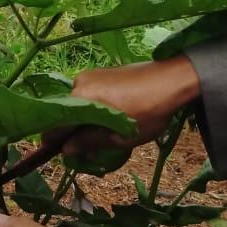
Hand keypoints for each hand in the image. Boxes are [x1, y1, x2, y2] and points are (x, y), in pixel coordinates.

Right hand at [46, 55, 200, 158]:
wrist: (172, 79)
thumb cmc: (149, 111)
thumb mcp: (120, 136)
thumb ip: (90, 141)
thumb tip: (66, 150)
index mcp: (80, 99)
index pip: (55, 124)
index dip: (54, 142)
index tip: (61, 154)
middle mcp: (78, 84)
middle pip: (66, 114)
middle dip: (74, 133)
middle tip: (90, 150)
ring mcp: (89, 76)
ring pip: (78, 105)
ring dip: (85, 121)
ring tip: (104, 135)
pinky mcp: (99, 72)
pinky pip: (88, 95)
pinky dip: (93, 109)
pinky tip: (109, 119)